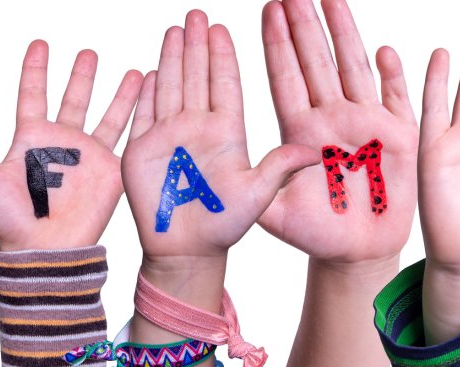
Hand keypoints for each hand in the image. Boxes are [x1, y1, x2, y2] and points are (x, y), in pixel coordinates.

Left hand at [0, 40, 141, 250]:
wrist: (48, 249)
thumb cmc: (12, 219)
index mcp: (32, 139)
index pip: (33, 95)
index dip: (36, 70)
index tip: (41, 45)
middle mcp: (62, 143)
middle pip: (74, 99)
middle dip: (82, 76)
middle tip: (89, 52)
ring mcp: (88, 155)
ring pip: (107, 115)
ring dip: (120, 94)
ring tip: (136, 72)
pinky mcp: (110, 169)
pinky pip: (127, 138)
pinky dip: (140, 118)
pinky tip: (151, 101)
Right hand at [122, 10, 318, 261]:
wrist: (188, 250)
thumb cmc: (225, 225)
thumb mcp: (259, 193)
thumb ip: (281, 167)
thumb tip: (316, 149)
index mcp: (227, 133)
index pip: (224, 84)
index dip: (222, 56)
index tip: (222, 29)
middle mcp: (198, 128)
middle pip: (196, 76)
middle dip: (197, 44)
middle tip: (198, 14)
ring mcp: (170, 136)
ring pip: (171, 86)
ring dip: (172, 57)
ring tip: (176, 29)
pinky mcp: (143, 149)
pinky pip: (144, 112)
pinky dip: (146, 91)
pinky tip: (150, 68)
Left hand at [257, 0, 417, 264]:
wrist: (356, 253)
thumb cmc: (316, 233)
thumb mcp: (278, 214)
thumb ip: (265, 188)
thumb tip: (245, 167)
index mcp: (301, 130)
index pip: (287, 78)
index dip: (279, 44)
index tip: (270, 9)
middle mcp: (333, 118)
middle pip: (318, 62)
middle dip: (307, 25)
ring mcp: (367, 124)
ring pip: (354, 69)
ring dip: (345, 34)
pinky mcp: (399, 138)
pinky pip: (397, 100)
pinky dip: (393, 78)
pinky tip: (385, 52)